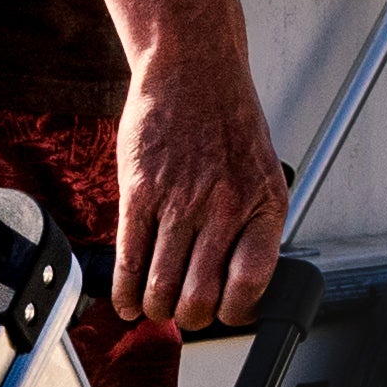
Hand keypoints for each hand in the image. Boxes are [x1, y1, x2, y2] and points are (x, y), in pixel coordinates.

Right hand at [105, 47, 285, 341]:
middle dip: (189, 317)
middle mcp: (224, 207)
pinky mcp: (139, 192)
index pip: (251, 284)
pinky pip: (129, 258)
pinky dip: (124, 291)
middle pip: (200, 296)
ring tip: (154, 307)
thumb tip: (236, 282)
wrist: (193, 68)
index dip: (235, 312)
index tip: (226, 314)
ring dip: (155, 308)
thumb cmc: (226, 121)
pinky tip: (126, 302)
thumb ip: (250, 224)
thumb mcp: (260, 173)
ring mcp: (180, 201)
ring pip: (161, 285)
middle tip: (184, 313)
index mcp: (262, 206)